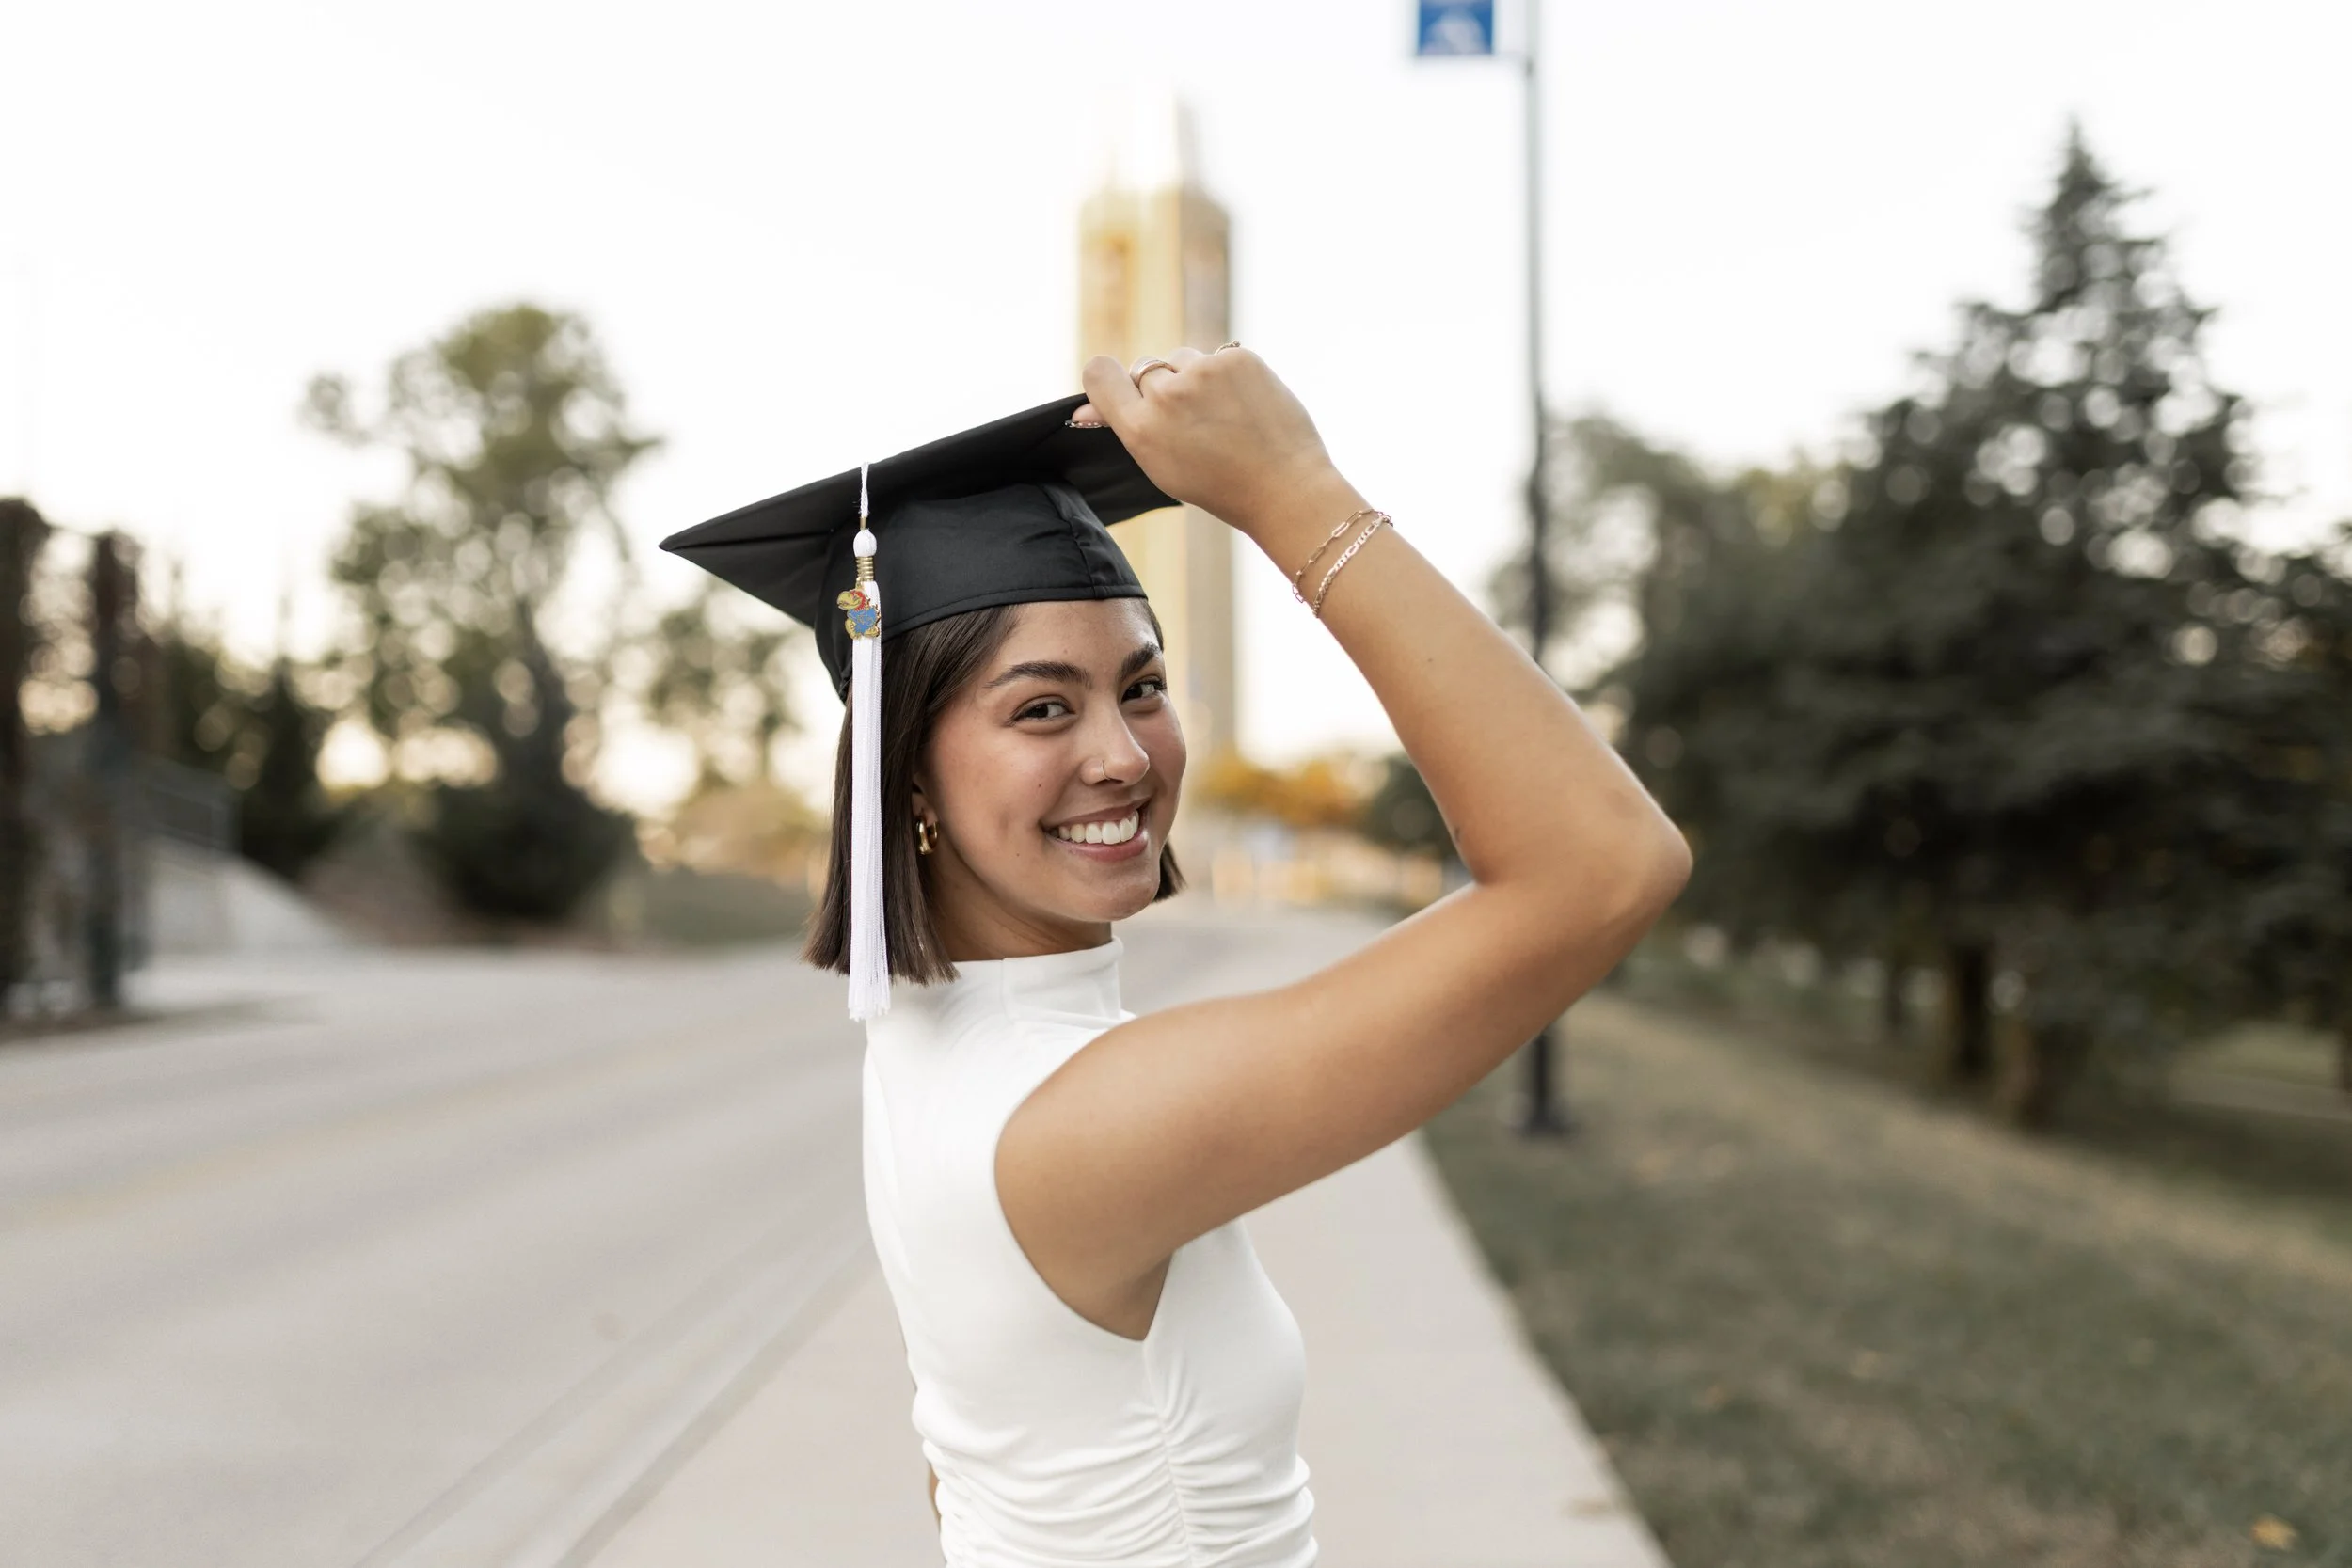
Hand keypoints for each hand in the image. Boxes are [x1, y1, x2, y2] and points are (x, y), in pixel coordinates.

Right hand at [1074, 348, 1347, 543]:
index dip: (1108, 379)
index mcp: (1141, 429)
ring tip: (1222, 416)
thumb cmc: (1219, 485)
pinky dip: (1226, 375)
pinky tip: (1244, 405)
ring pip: (1180, 359)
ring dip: (1192, 378)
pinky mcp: (1237, 357)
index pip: (1099, 373)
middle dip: (1162, 388)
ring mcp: (1204, 373)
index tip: (1122, 390)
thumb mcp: (1160, 465)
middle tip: (1193, 424)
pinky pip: (1216, 356)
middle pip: (1145, 368)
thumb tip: (1082, 410)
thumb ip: (1126, 428)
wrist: (1285, 489)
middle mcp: (1167, 396)